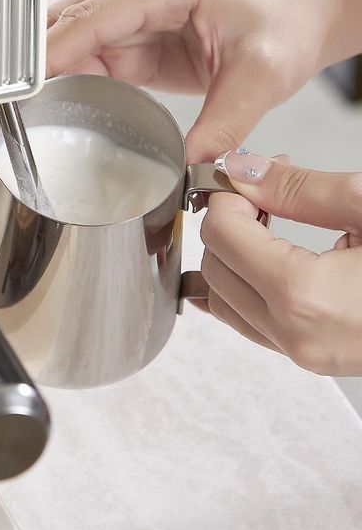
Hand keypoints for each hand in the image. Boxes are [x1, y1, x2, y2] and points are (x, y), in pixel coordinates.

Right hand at [46, 0, 335, 161]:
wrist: (296, 13)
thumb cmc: (282, 23)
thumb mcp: (263, 76)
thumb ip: (226, 120)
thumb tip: (190, 157)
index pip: (93, 15)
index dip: (54, 48)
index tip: (25, 81)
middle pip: (69, 21)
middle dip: (40, 61)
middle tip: (14, 102)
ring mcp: (131, 5)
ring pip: (69, 35)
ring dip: (52, 69)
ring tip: (28, 104)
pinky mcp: (129, 28)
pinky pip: (85, 50)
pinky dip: (69, 73)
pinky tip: (57, 97)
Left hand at [198, 150, 361, 374]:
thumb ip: (297, 188)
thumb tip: (242, 171)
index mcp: (304, 297)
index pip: (219, 232)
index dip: (227, 194)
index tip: (250, 174)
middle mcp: (296, 336)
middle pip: (214, 263)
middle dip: (230, 219)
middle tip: (267, 188)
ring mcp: (305, 355)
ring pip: (224, 296)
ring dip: (235, 251)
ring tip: (275, 217)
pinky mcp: (315, 358)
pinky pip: (251, 320)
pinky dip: (247, 282)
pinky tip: (272, 250)